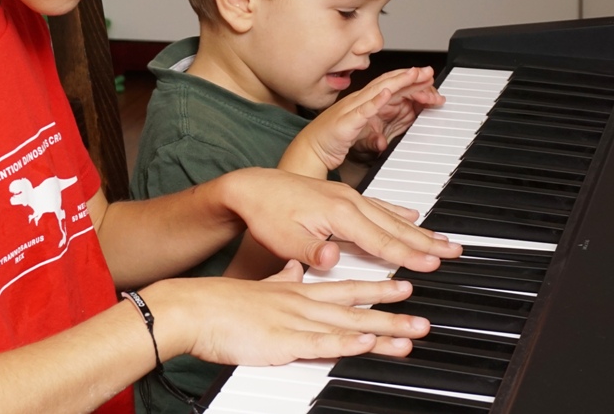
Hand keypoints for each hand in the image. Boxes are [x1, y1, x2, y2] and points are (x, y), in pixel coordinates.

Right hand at [147, 264, 428, 366]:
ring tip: (411, 333)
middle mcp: (300, 304)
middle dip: (391, 313)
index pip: (344, 289)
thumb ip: (281, 278)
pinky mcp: (281, 341)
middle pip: (354, 309)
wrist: (191, 308)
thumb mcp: (258, 284)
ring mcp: (293, 322)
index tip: (402, 286)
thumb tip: (295, 269)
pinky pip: (319, 343)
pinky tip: (365, 343)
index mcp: (295, 291)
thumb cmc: (219, 303)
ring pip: (346, 326)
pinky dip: (344, 343)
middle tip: (422, 317)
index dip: (375, 289)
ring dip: (380, 330)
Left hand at [222, 167, 460, 271]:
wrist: (250, 186)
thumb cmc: (265, 213)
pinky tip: (411, 216)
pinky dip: (397, 213)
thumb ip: (311, 251)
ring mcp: (346, 196)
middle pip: (394, 226)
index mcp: (338, 213)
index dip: (408, 255)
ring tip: (443, 239)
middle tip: (455, 251)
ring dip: (418, 230)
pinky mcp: (339, 196)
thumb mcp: (284, 238)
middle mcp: (348, 201)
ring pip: (390, 216)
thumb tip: (331, 259)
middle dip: (426, 241)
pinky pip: (378, 205)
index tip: (433, 265)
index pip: (380, 240)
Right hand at [285, 67, 442, 175]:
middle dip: (407, 77)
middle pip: (385, 84)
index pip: (385, 86)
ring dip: (397, 83)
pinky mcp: (346, 123)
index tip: (422, 76)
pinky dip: (376, 102)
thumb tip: (383, 138)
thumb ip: (371, 132)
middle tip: (427, 71)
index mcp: (359, 103)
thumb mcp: (357, 134)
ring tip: (413, 75)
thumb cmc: (329, 140)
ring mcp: (351, 110)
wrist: (310, 150)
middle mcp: (356, 102)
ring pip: (377, 92)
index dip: (404, 80)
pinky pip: (363, 111)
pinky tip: (387, 94)